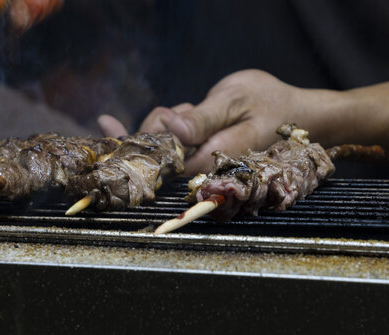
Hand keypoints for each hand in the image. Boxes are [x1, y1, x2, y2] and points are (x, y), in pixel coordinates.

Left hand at [100, 69, 352, 174]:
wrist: (297, 113)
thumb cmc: (270, 102)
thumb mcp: (235, 102)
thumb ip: (202, 120)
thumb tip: (170, 130)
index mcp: (210, 158)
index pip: (162, 161)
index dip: (133, 145)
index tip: (105, 127)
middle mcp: (203, 164)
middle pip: (157, 155)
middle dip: (146, 130)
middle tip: (145, 115)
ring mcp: (202, 158)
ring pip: (165, 145)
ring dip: (164, 123)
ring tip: (191, 108)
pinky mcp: (203, 149)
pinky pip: (176, 140)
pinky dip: (170, 124)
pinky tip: (182, 113)